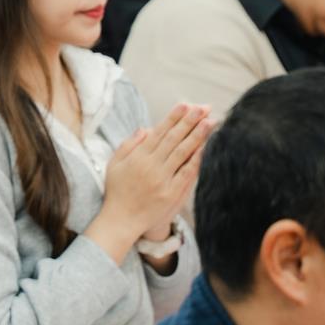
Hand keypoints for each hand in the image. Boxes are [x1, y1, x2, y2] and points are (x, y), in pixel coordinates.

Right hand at [87, 104, 210, 258]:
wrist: (121, 220)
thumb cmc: (117, 191)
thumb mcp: (115, 164)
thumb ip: (128, 145)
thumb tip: (145, 129)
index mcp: (137, 157)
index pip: (159, 132)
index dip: (173, 118)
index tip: (185, 105)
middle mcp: (151, 166)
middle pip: (174, 139)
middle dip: (189, 121)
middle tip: (203, 107)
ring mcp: (163, 180)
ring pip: (183, 152)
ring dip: (197, 136)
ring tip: (209, 121)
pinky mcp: (172, 194)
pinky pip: (187, 173)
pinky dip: (197, 159)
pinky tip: (205, 147)